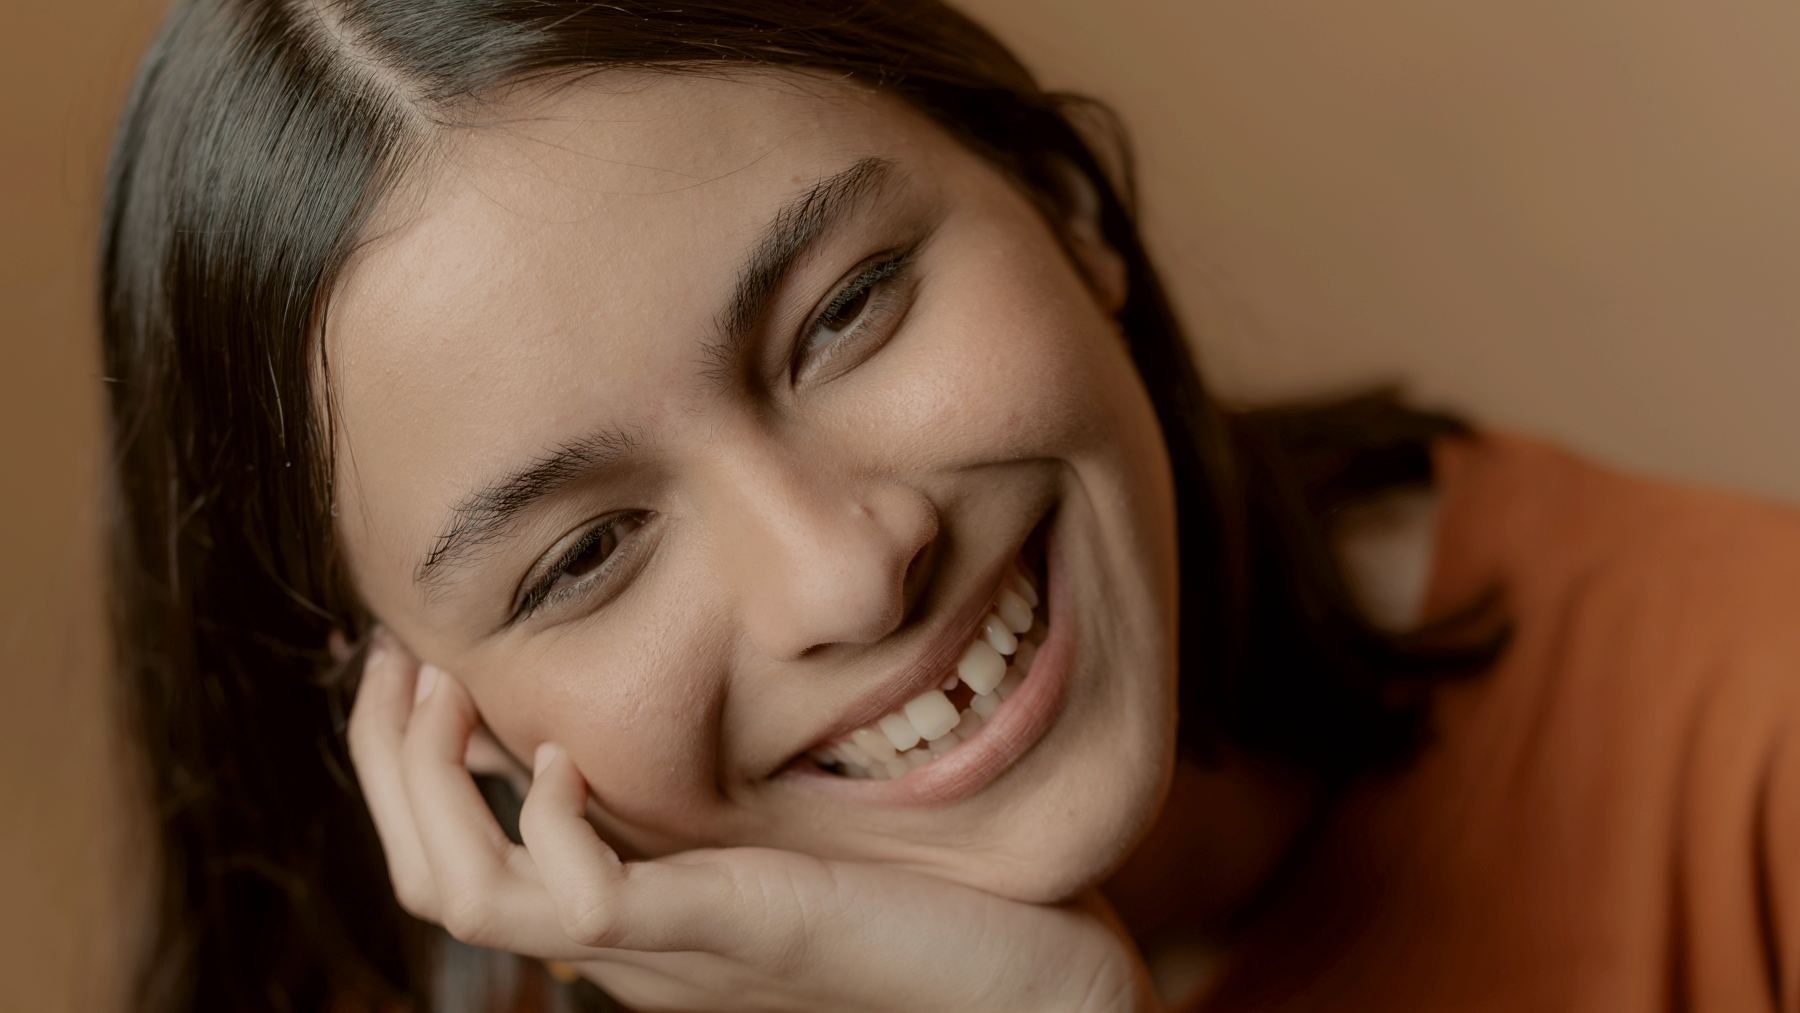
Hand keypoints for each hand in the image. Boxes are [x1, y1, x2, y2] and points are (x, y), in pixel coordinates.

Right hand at [346, 631, 1158, 1012]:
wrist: (1036, 990)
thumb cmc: (936, 902)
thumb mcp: (800, 822)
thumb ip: (730, 785)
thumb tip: (694, 692)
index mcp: (633, 915)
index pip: (459, 853)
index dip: (404, 761)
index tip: (413, 657)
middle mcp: (624, 944)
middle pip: (428, 872)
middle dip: (385, 759)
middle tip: (394, 657)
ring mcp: (663, 950)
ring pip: (463, 891)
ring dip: (423, 784)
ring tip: (440, 688)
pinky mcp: (724, 932)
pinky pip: (579, 897)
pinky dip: (542, 820)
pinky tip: (552, 756)